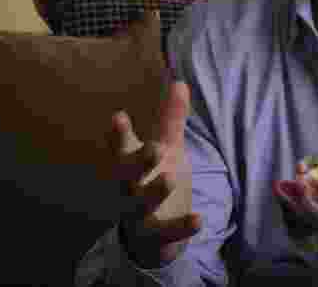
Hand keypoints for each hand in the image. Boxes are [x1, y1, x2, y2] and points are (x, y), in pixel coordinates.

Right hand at [108, 80, 201, 267]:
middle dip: (138, 161)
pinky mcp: (154, 235)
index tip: (118, 116)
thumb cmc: (155, 179)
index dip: (119, 134)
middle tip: (155, 148)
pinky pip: (165, 233)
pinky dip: (181, 227)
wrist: (152, 233)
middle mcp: (130, 188)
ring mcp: (139, 214)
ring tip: (170, 178)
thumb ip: (171, 119)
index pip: (122, 148)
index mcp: (132, 164)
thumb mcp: (167, 148)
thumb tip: (180, 82)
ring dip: (154, 192)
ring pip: (141, 204)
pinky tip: (199, 220)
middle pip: (127, 175)